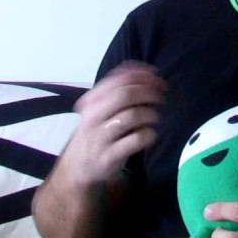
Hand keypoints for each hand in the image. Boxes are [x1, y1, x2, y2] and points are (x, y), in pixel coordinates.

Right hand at [60, 62, 166, 188]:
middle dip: (148, 92)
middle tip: (160, 97)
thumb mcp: (99, 108)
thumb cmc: (96, 131)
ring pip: (132, 116)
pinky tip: (150, 134)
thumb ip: (119, 89)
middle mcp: (94, 116)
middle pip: (125, 95)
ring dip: (150, 113)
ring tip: (154, 117)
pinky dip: (149, 134)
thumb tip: (148, 71)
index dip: (143, 76)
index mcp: (92, 100)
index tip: (158, 78)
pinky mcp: (109, 156)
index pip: (119, 79)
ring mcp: (101, 137)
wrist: (77, 166)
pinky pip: (136, 139)